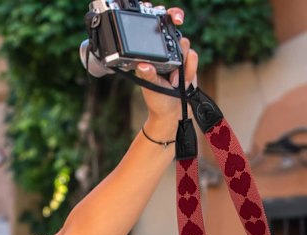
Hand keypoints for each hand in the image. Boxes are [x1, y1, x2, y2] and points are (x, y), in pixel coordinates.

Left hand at [135, 7, 198, 139]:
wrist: (172, 113)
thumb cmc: (157, 101)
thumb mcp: (150, 87)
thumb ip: (148, 74)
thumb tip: (142, 65)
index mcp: (153, 56)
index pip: (159, 32)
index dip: (165, 20)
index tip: (171, 18)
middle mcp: (166, 54)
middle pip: (176, 36)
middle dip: (177, 49)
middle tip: (172, 67)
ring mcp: (178, 58)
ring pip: (186, 47)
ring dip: (183, 67)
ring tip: (174, 83)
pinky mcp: (189, 64)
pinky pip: (194, 58)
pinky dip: (190, 71)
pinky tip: (183, 83)